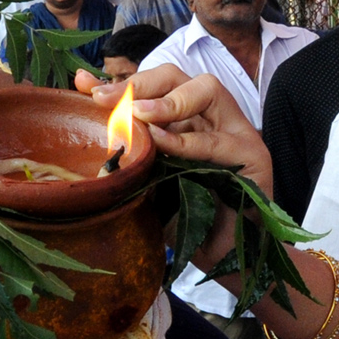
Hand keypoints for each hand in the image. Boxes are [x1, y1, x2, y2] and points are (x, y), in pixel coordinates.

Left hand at [76, 65, 272, 273]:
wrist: (225, 261)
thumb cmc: (187, 223)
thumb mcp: (146, 184)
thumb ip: (127, 156)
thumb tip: (88, 135)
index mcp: (186, 121)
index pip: (154, 85)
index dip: (121, 82)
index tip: (84, 87)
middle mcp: (211, 119)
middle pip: (179, 77)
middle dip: (140, 84)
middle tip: (106, 100)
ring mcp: (236, 133)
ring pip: (207, 90)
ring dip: (166, 101)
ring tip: (137, 114)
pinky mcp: (253, 157)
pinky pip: (217, 140)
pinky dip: (186, 140)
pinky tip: (160, 143)